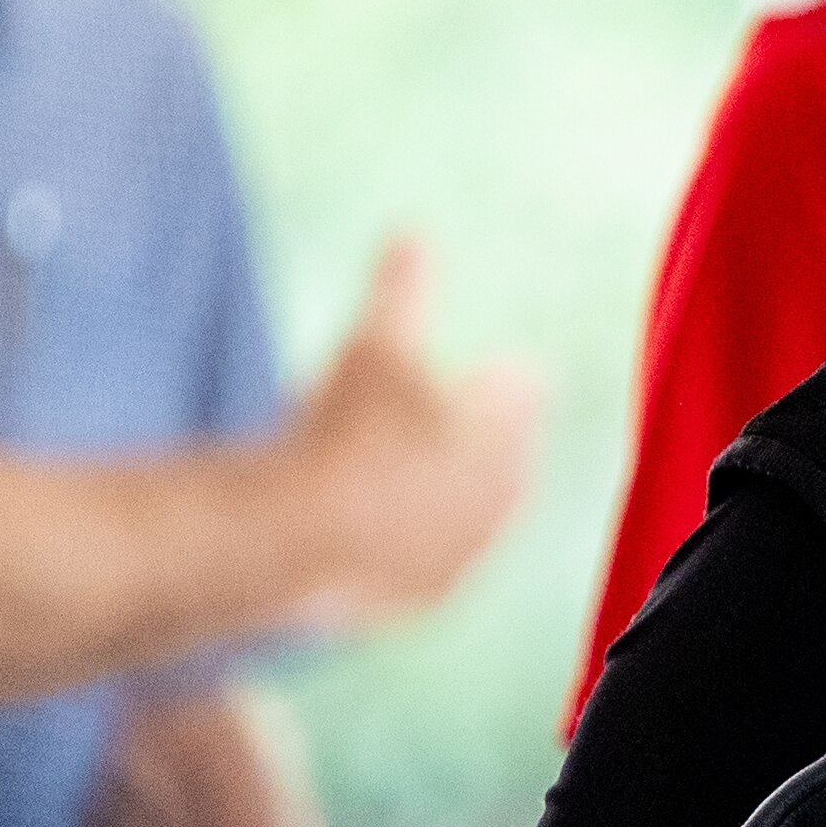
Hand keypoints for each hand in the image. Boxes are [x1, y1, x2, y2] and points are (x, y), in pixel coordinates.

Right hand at [279, 236, 537, 628]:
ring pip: (473, 521)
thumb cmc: (343, 431)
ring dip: (452, 501)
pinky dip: (415, 551)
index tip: (506, 373)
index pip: (523, 393)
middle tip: (464, 429)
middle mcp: (500, 494)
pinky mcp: (428, 596)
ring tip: (418, 483)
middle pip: (505, 462)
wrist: (302, 540)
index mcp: (506, 427)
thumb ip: (400, 289)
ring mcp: (468, 550)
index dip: (506, 381)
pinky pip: (433, 570)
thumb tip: (413, 230)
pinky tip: (387, 538)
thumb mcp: (370, 347)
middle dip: (486, 443)